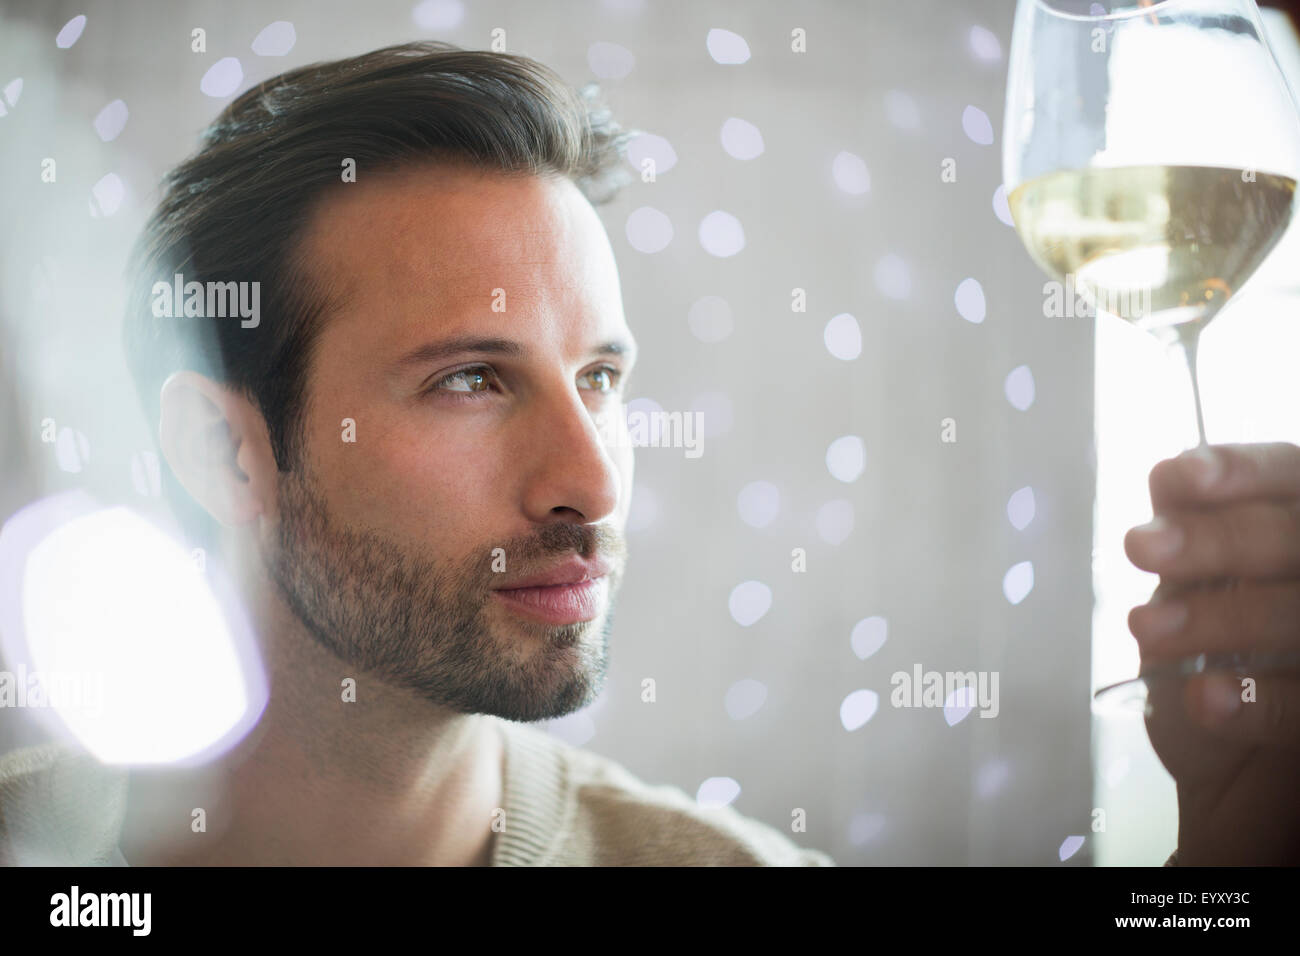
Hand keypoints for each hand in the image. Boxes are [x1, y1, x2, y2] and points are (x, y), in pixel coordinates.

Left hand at [1125, 442, 1299, 865]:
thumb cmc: (1209, 667)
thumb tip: (1171, 478)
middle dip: (1218, 538)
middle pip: (1294, 536)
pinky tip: (1203, 700)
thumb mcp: (1187, 596)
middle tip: (1141, 547)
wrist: (1229, 780)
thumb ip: (1188, 538)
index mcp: (1292, 530)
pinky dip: (1256, 703)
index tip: (1175, 477)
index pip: (1288, 475)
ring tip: (1146, 629)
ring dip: (1224, 615)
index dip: (1239, 470)